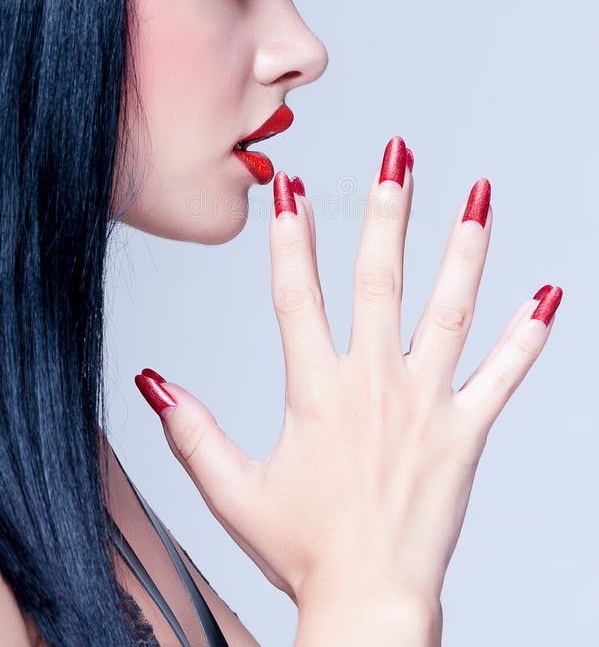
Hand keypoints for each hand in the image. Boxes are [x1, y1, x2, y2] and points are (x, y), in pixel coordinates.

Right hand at [135, 137, 561, 618]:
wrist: (370, 603)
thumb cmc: (303, 549)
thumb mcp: (231, 490)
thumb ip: (190, 431)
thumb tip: (151, 382)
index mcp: (315, 392)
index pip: (297, 295)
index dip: (293, 238)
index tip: (295, 187)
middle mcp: (373, 384)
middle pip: (381, 280)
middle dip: (388, 211)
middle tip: (399, 155)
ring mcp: (425, 404)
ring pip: (449, 311)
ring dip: (465, 250)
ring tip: (479, 196)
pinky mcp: (466, 432)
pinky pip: (503, 376)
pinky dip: (527, 336)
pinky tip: (549, 296)